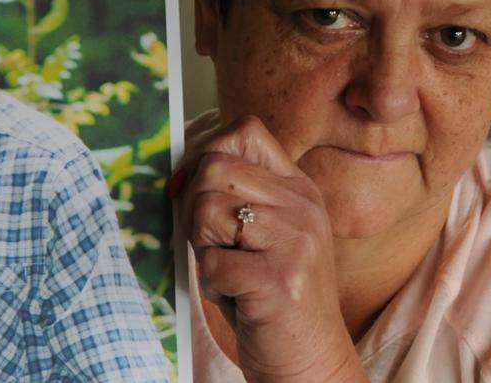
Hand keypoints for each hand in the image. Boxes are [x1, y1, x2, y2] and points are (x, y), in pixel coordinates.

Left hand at [171, 113, 366, 381]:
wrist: (311, 362)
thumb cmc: (273, 297)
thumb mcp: (266, 234)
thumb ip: (237, 196)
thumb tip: (179, 170)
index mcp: (299, 188)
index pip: (245, 131)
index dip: (205, 152)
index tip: (190, 188)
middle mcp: (303, 207)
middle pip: (215, 168)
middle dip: (194, 207)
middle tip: (212, 244)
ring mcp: (296, 242)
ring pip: (206, 211)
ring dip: (203, 248)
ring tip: (230, 272)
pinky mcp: (280, 280)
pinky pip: (212, 264)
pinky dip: (212, 285)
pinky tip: (238, 297)